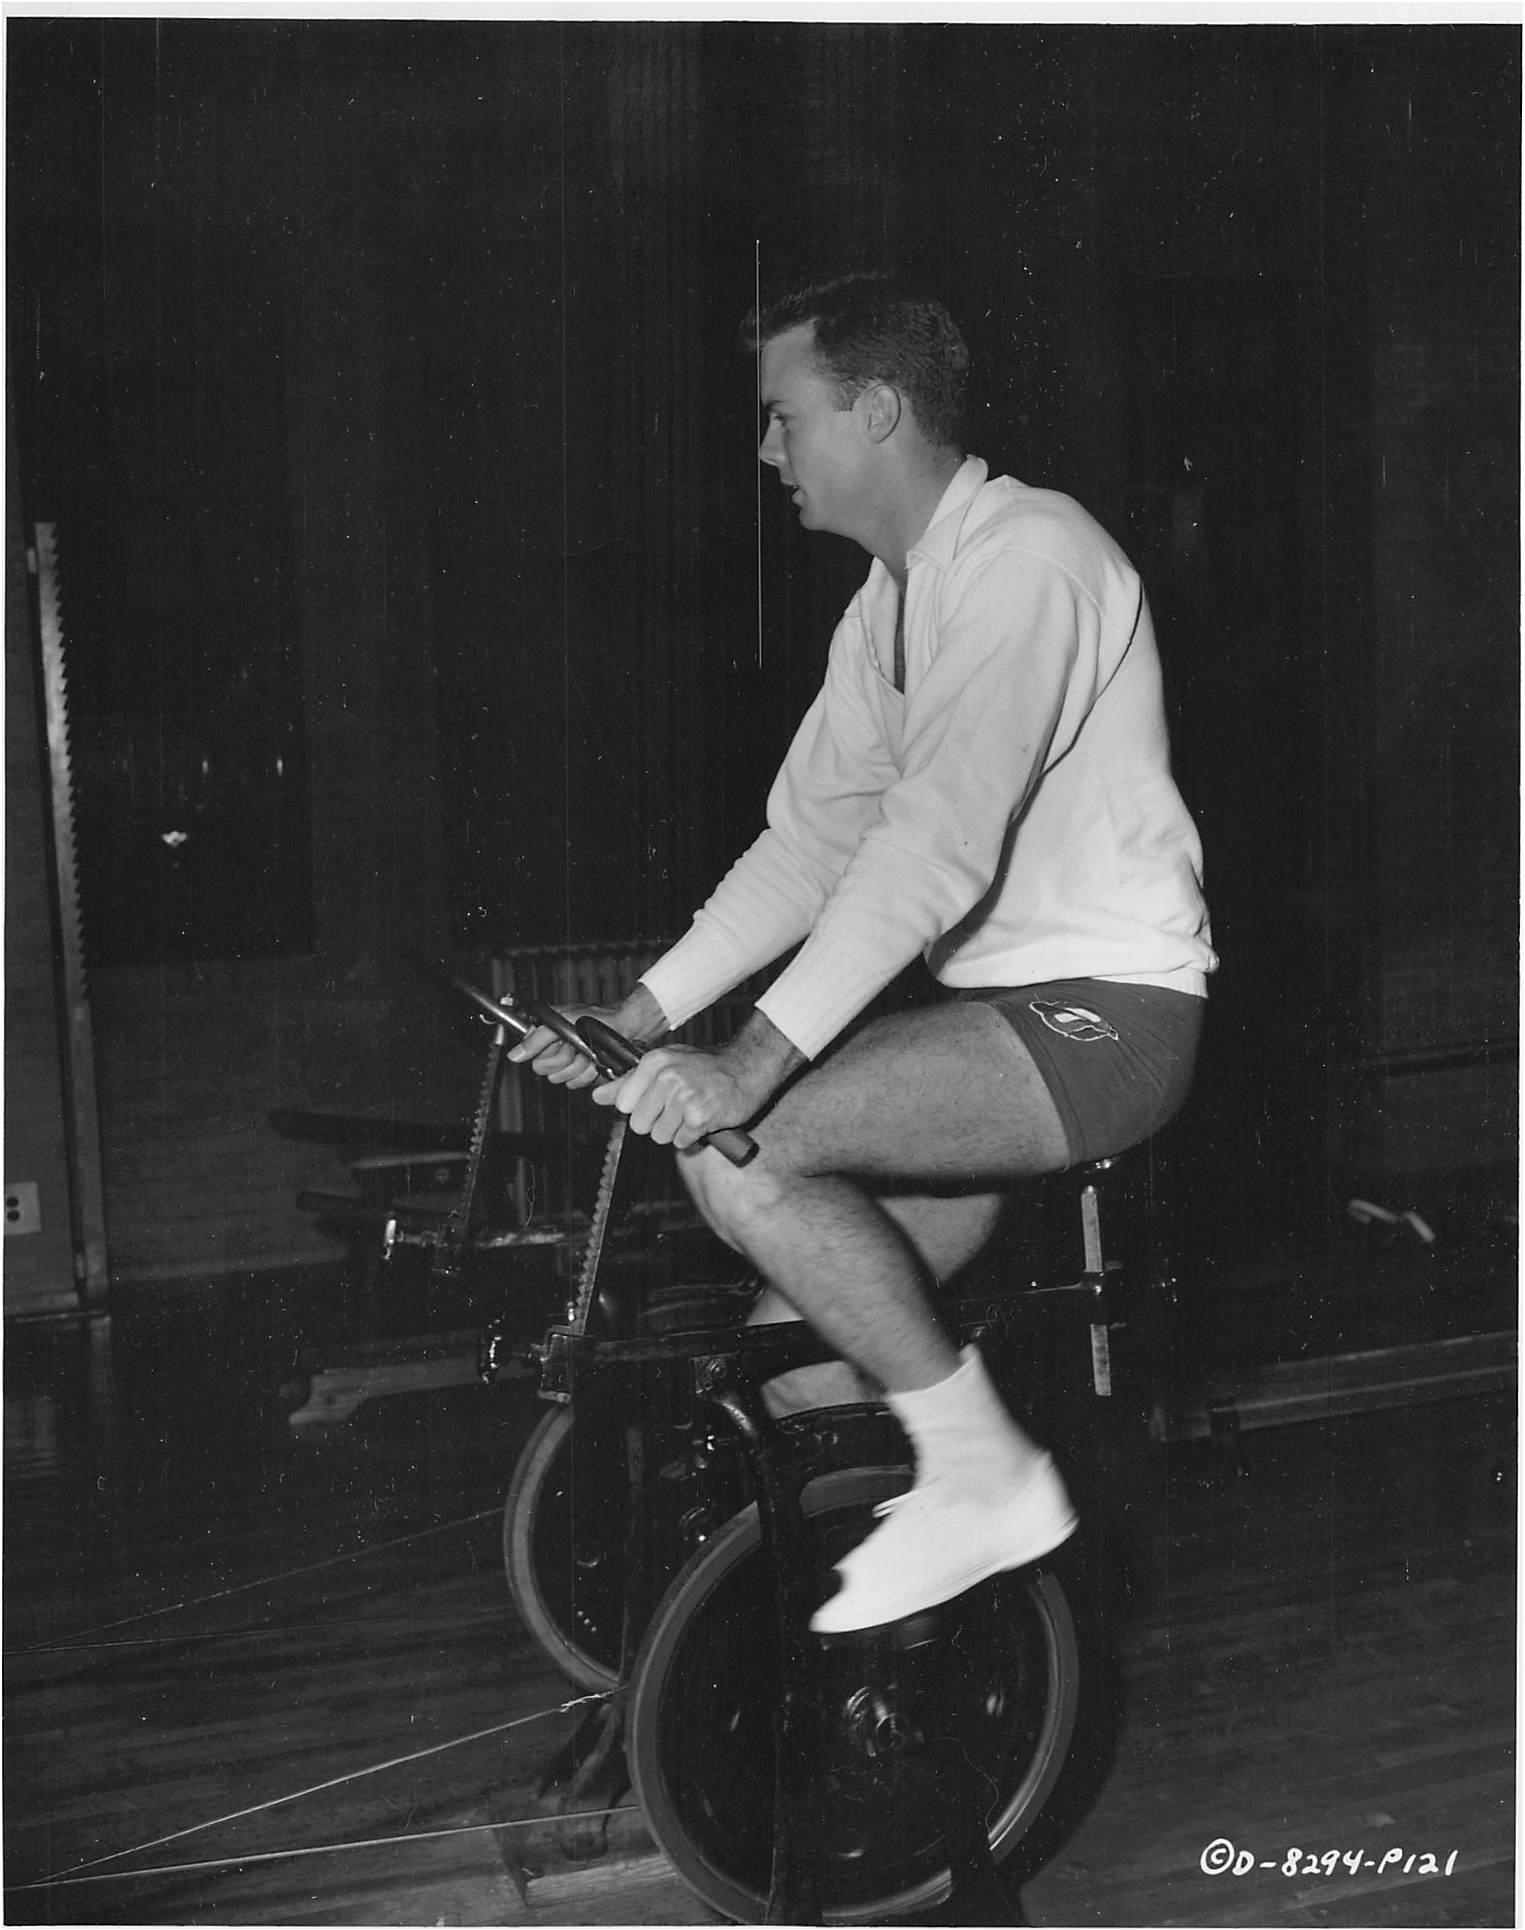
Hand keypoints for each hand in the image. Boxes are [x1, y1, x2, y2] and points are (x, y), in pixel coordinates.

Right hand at [505, 1001, 608, 1088]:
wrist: (625, 1028)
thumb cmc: (599, 1018)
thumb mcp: (564, 1022)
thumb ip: (536, 1038)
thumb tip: (515, 1054)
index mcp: (546, 1033)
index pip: (531, 1056)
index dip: (548, 1052)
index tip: (561, 1043)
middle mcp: (554, 1047)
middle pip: (544, 1070)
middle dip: (563, 1059)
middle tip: (576, 1047)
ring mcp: (568, 1061)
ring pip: (560, 1078)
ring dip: (578, 1066)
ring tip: (588, 1053)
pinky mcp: (581, 1073)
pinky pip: (575, 1084)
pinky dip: (587, 1073)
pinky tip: (594, 1063)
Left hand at [595, 1043, 754, 1150]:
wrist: (748, 1068)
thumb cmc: (706, 1067)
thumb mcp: (665, 1064)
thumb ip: (629, 1082)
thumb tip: (597, 1096)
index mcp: (654, 1062)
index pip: (623, 1104)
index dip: (639, 1107)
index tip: (657, 1099)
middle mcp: (666, 1078)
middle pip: (639, 1124)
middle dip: (656, 1122)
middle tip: (676, 1108)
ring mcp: (683, 1098)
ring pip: (659, 1136)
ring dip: (675, 1130)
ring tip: (691, 1111)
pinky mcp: (699, 1117)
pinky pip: (681, 1142)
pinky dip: (692, 1136)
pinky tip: (703, 1118)